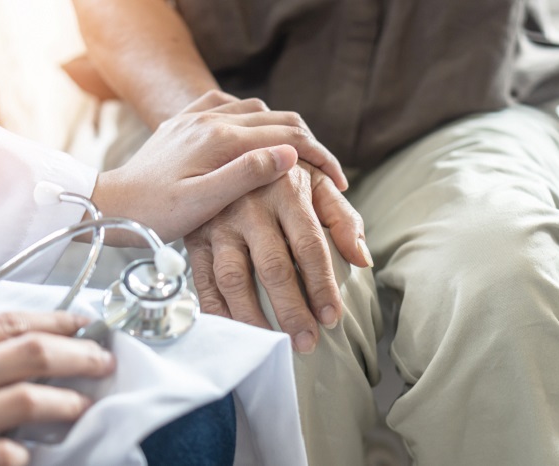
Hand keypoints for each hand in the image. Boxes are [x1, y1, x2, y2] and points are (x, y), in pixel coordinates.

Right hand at [0, 312, 114, 465]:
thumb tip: (43, 346)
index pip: (7, 325)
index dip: (56, 321)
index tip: (87, 325)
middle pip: (29, 354)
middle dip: (79, 355)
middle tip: (103, 363)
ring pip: (25, 400)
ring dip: (66, 402)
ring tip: (84, 406)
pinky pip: (2, 453)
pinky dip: (25, 450)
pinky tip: (35, 449)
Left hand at [92, 91, 347, 245]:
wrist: (108, 203)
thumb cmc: (154, 213)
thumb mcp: (202, 202)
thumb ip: (246, 175)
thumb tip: (288, 155)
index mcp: (220, 139)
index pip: (286, 136)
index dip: (319, 156)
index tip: (337, 181)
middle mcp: (211, 119)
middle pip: (277, 119)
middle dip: (308, 143)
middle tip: (326, 172)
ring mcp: (196, 117)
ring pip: (256, 109)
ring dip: (282, 129)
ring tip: (297, 157)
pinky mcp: (184, 123)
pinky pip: (228, 107)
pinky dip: (252, 118)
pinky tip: (253, 136)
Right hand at [185, 160, 371, 353]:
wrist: (226, 152)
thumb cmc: (282, 174)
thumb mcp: (317, 182)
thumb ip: (343, 218)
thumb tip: (363, 260)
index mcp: (286, 191)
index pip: (309, 246)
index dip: (321, 285)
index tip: (332, 318)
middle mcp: (250, 207)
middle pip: (273, 267)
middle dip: (292, 310)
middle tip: (306, 342)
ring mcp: (218, 223)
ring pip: (234, 278)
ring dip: (253, 317)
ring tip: (272, 344)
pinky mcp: (195, 237)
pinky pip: (203, 279)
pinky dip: (217, 310)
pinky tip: (234, 331)